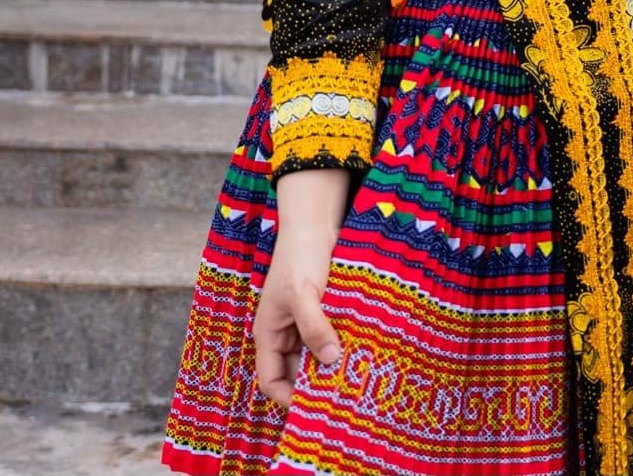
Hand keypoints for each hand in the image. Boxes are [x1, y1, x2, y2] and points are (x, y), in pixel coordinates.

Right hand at [253, 218, 341, 406]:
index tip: (314, 407)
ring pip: (317, 357)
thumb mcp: (303, 292)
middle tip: (345, 396)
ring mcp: (305, 324)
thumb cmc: (300, 256)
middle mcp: (285, 334)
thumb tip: (328, 359)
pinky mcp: (325, 313)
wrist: (316, 224)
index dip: (287, 397)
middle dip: (316, 385)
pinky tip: (363, 353)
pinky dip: (344, 347)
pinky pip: (332, 338)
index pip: (271, 380)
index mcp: (268, 334)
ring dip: (334, 366)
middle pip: (297, 372)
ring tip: (358, 377)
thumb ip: (314, 326)